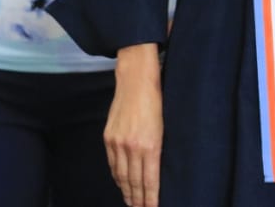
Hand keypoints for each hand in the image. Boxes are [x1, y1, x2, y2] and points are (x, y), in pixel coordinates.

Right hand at [106, 44, 162, 206]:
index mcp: (151, 144)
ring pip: (121, 175)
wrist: (136, 81)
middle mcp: (132, 147)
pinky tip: (121, 183)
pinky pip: (112, 163)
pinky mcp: (109, 138)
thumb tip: (157, 168)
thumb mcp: (166, 125)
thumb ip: (159, 147)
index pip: (150, 179)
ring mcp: (118, 143)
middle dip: (138, 199)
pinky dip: (117, 176)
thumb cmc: (158, 100)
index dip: (150, 197)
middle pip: (134, 181)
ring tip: (132, 202)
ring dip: (126, 191)